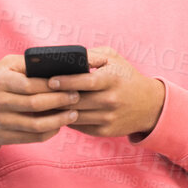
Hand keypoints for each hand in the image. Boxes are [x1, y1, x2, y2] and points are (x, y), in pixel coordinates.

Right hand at [0, 54, 81, 151]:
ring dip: (60, 120)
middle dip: (61, 101)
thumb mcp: (4, 68)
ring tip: (74, 113)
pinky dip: (50, 132)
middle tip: (77, 97)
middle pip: (37, 104)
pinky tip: (60, 125)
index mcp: (2, 81)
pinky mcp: (6, 137)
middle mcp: (0, 101)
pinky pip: (34, 137)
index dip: (55, 86)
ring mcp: (3, 121)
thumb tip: (58, 65)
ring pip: (37, 124)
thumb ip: (28, 64)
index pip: (33, 84)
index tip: (72, 83)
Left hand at [48, 47, 165, 138]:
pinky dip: (67, 119)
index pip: (85, 82)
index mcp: (112, 80)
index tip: (50, 80)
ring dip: (58, 110)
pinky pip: (80, 126)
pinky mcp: (105, 132)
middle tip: (37, 93)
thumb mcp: (113, 59)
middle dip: (56, 97)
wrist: (149, 106)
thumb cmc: (125, 77)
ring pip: (75, 115)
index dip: (66, 81)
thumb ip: (91, 55)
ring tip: (42, 103)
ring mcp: (108, 118)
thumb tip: (65, 57)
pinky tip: (57, 112)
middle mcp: (110, 101)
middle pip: (76, 101)